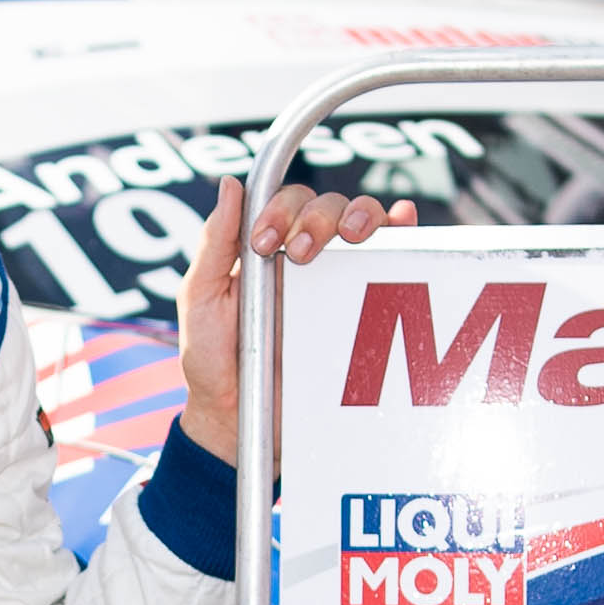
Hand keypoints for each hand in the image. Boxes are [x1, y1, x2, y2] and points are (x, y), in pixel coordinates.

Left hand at [175, 178, 412, 464]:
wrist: (239, 419)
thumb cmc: (213, 360)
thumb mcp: (201, 298)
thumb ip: (214, 243)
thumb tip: (230, 184)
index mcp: (266, 248)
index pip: (285, 202)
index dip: (280, 208)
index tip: (264, 243)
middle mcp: (305, 256)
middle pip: (327, 205)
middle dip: (318, 217)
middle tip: (301, 252)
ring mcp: (336, 279)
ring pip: (363, 223)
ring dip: (362, 215)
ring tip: (352, 235)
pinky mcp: (362, 306)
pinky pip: (391, 259)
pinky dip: (402, 230)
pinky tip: (402, 221)